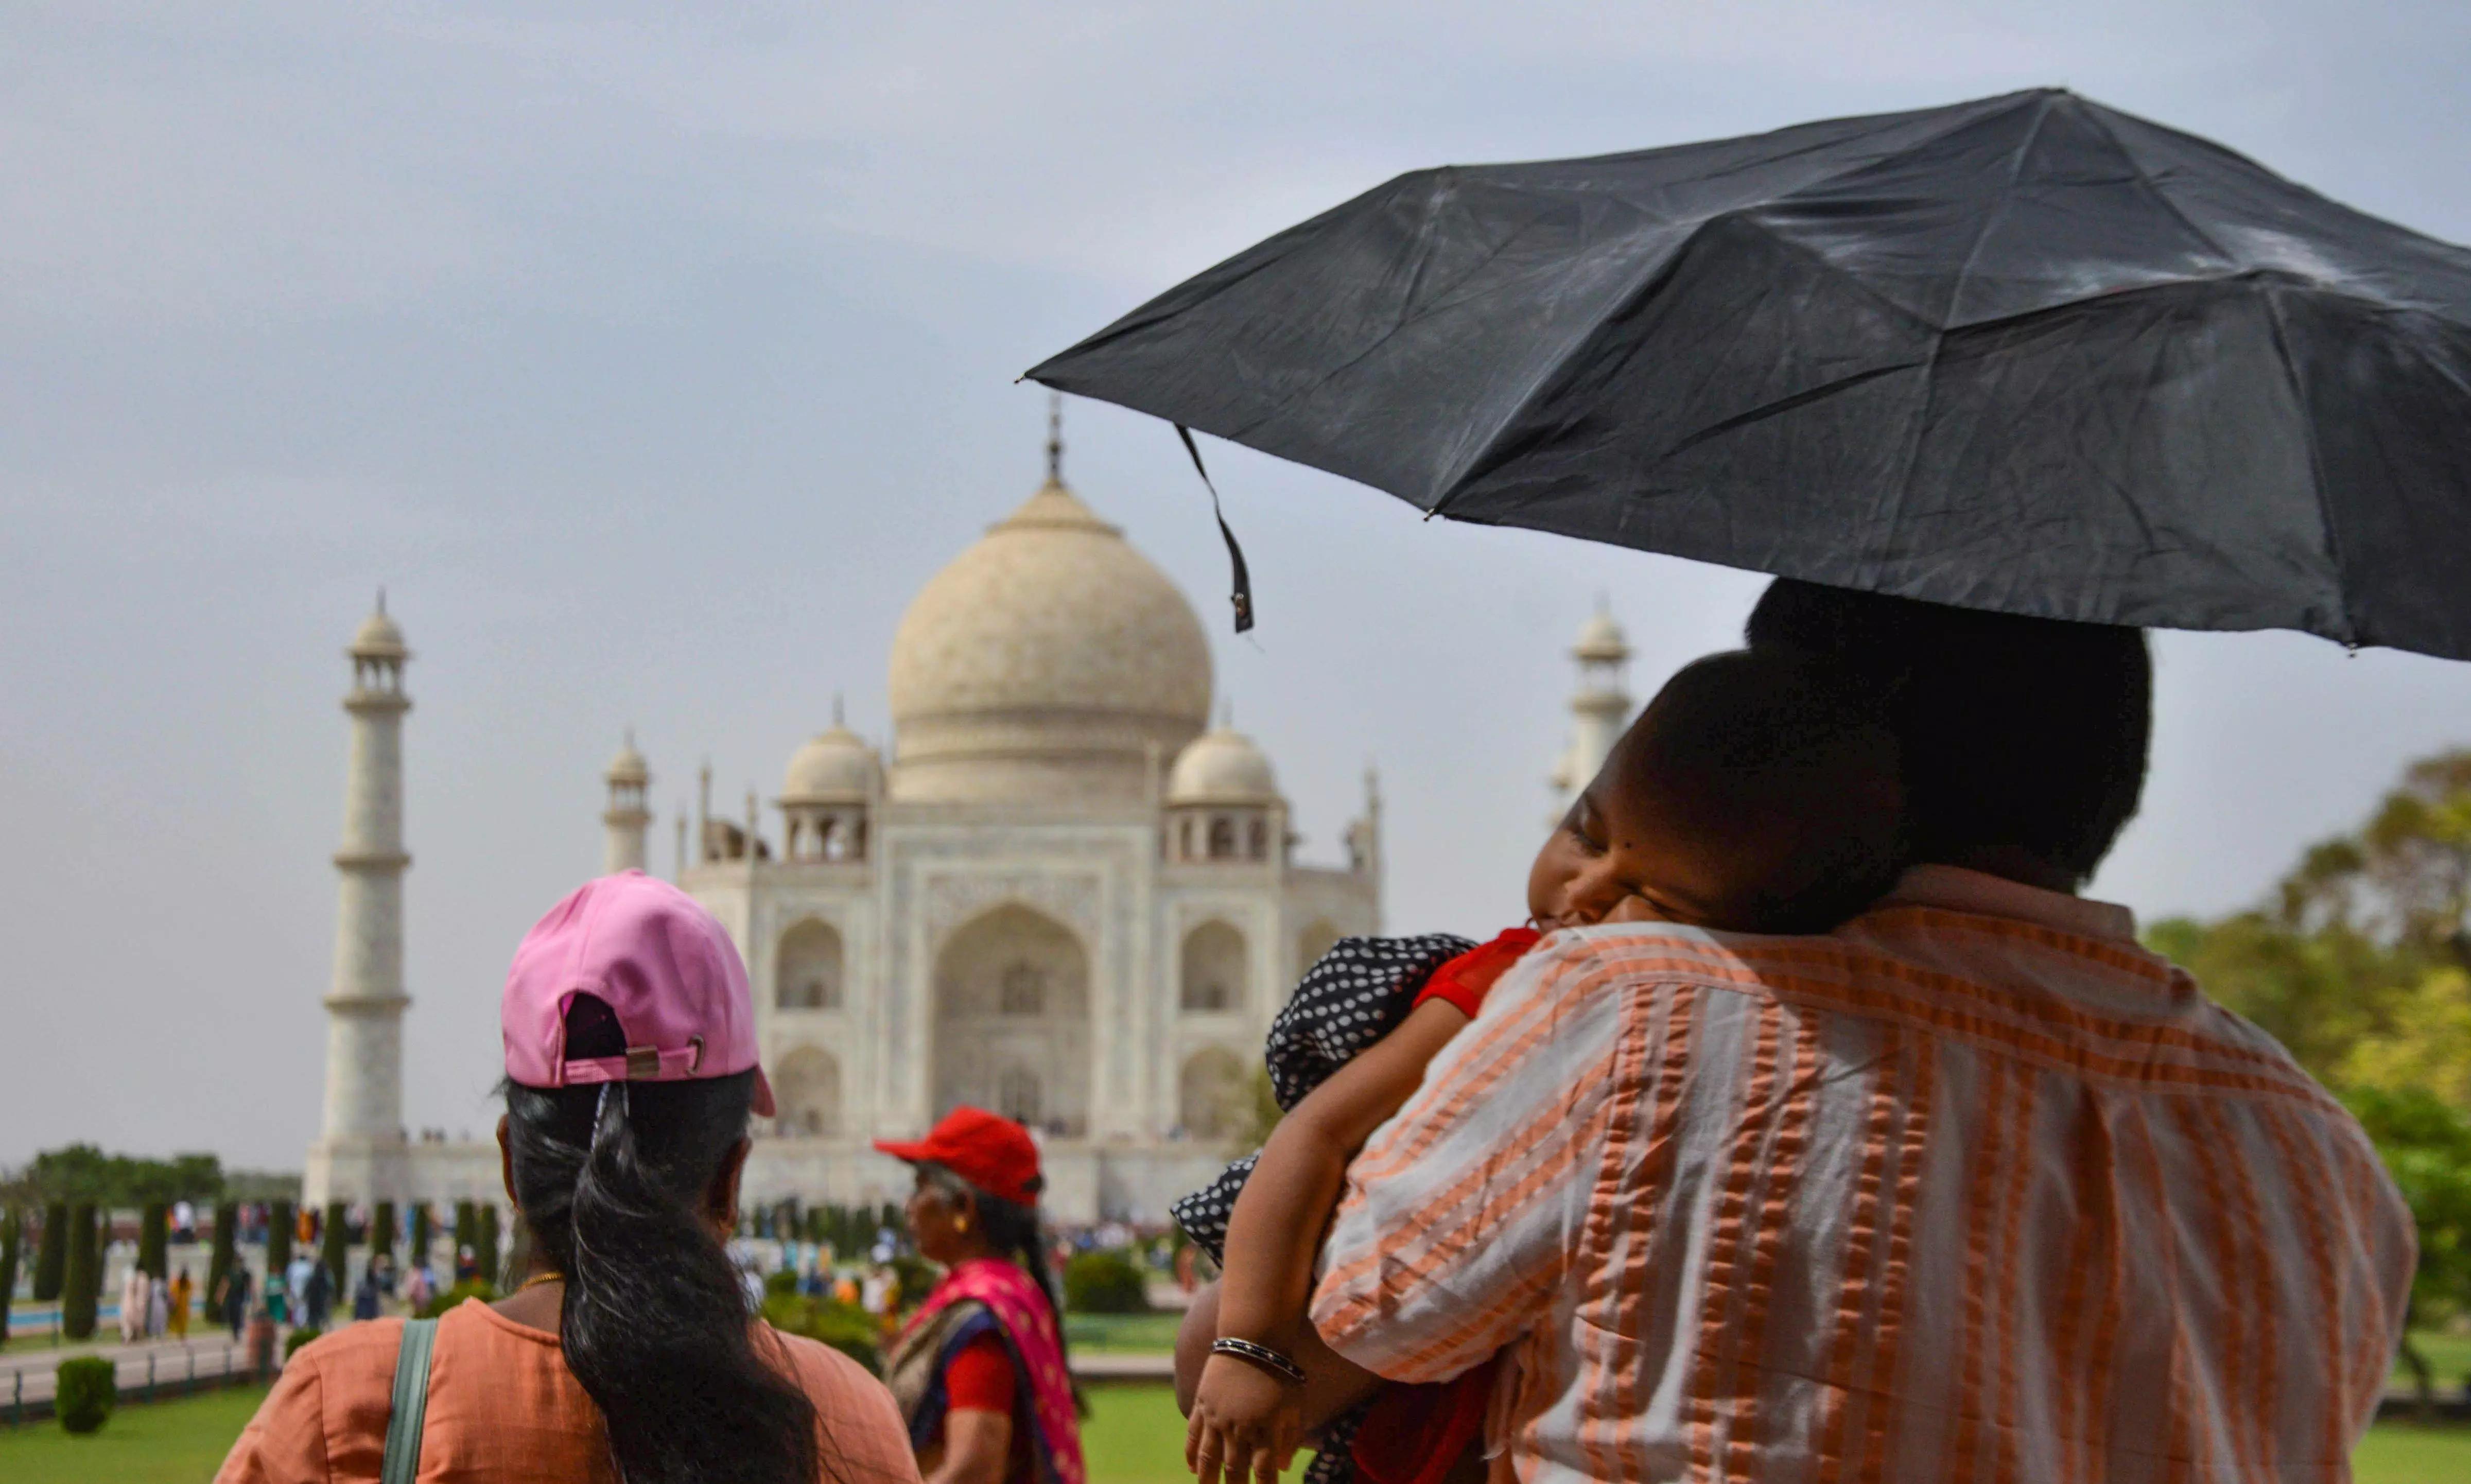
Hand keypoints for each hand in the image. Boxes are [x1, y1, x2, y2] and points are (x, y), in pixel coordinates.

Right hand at [1185, 1351, 1302, 1483]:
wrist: (1253, 1337)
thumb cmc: (1281, 1372)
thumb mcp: (1295, 1406)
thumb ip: (1290, 1439)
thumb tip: (1281, 1468)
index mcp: (1264, 1430)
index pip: (1264, 1473)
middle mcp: (1238, 1428)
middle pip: (1234, 1471)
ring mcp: (1216, 1417)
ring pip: (1208, 1457)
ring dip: (1207, 1479)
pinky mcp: (1202, 1404)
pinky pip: (1192, 1435)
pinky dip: (1190, 1454)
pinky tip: (1190, 1468)